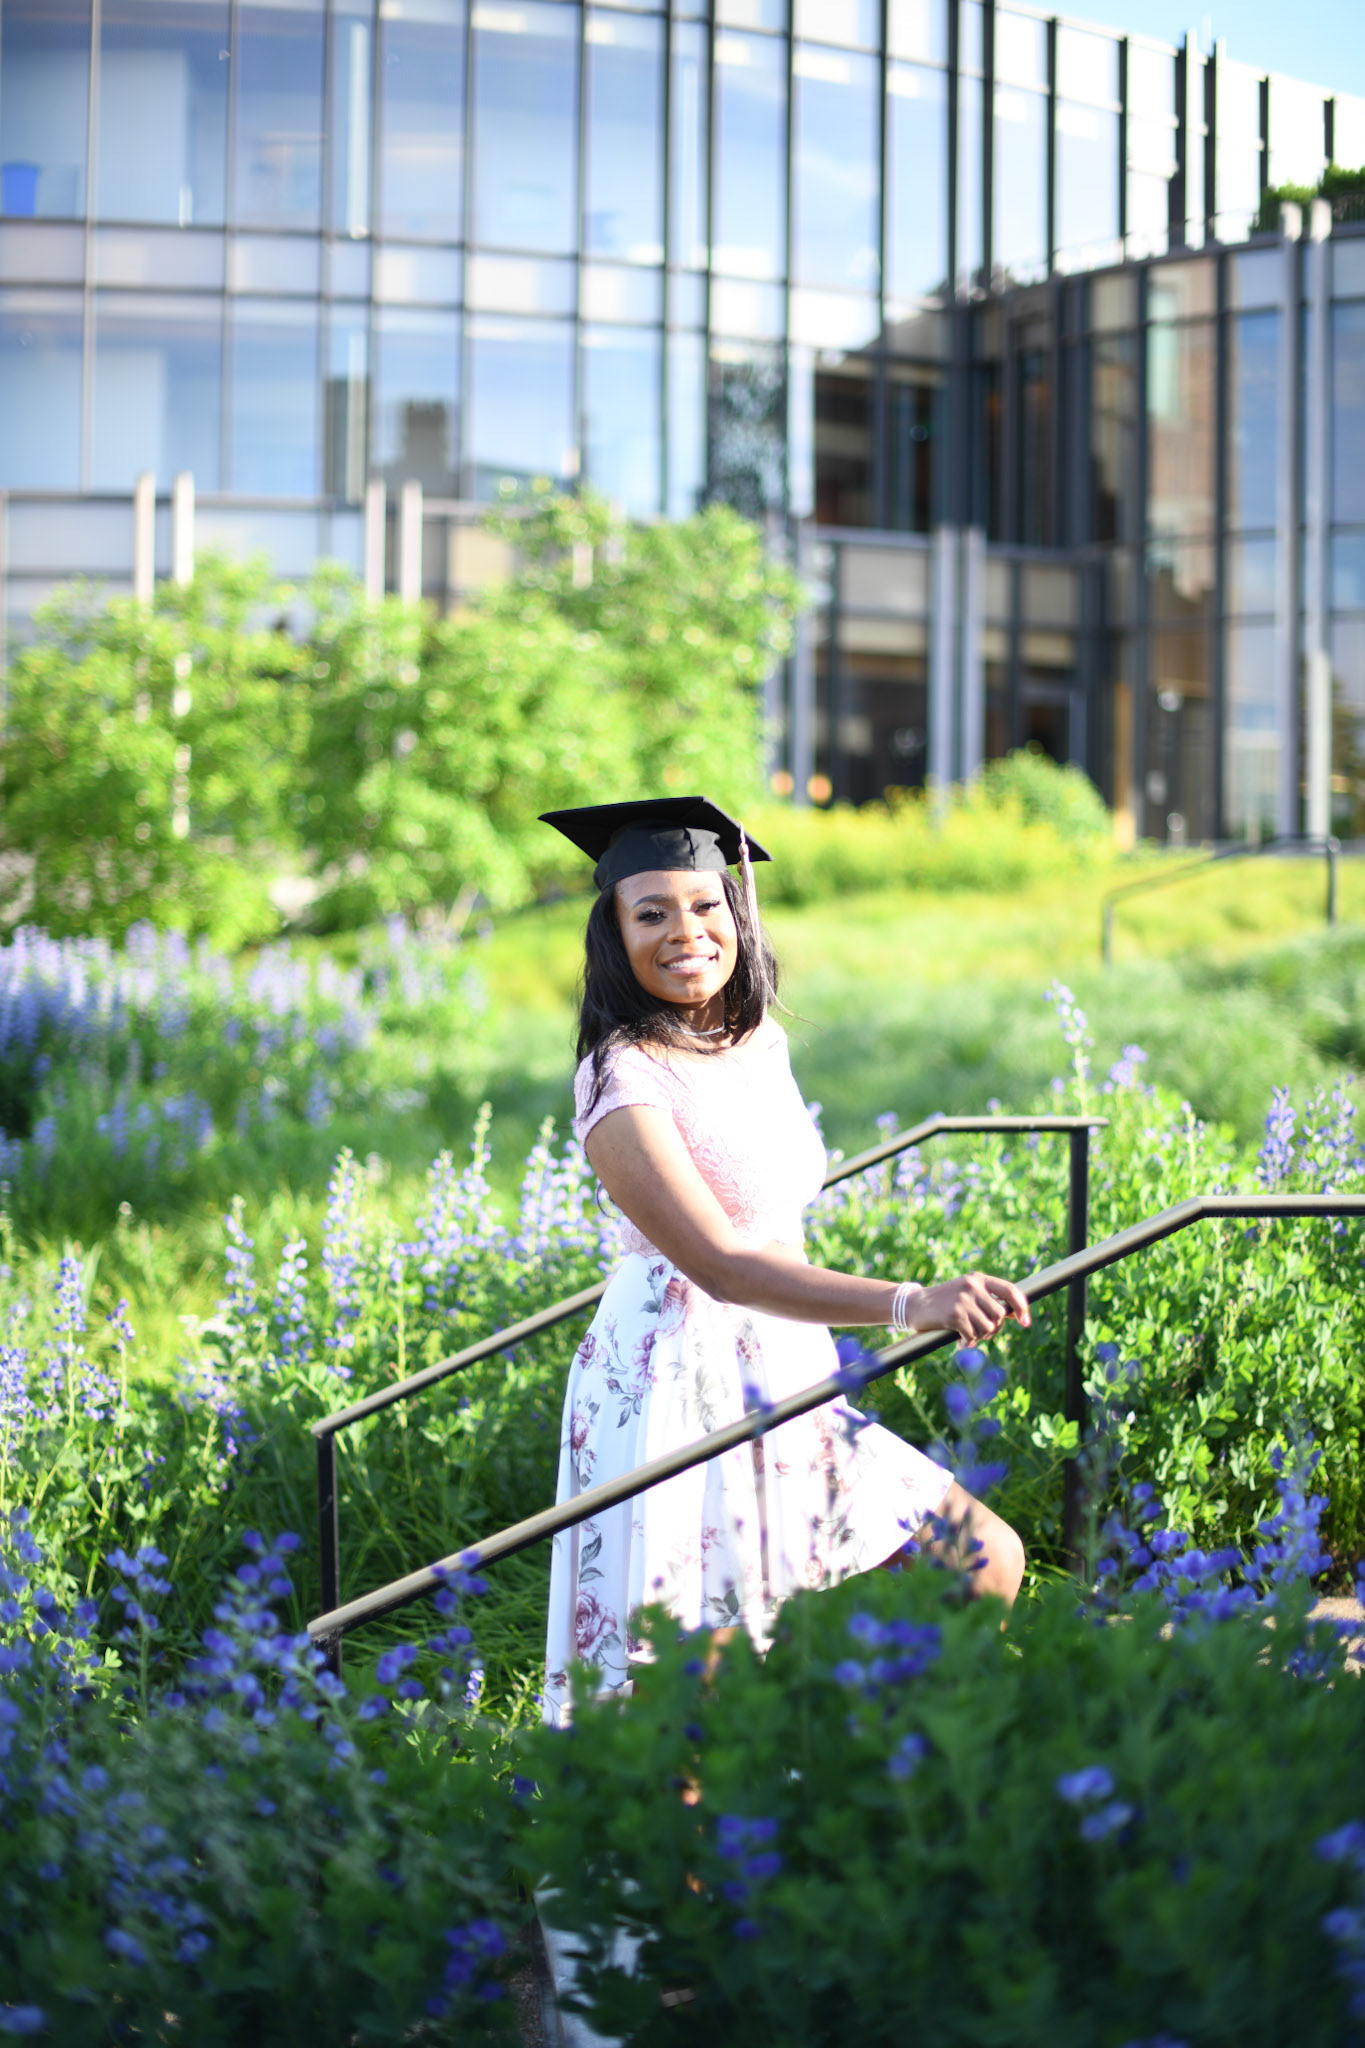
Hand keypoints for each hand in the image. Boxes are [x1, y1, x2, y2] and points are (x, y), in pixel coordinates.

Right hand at [903, 1273, 1030, 1343]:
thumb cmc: (944, 1302)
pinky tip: (960, 1342)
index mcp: (978, 1279)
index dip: (1022, 1307)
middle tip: (980, 1332)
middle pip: (1000, 1315)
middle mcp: (973, 1286)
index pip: (1010, 1290)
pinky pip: (973, 1336)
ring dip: (980, 1337)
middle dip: (994, 1329)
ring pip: (988, 1328)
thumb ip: (988, 1300)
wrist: (915, 1304)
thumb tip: (1013, 1313)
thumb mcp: (967, 1293)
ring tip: (969, 1336)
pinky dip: (968, 1343)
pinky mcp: (955, 1314)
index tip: (1025, 1322)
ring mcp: (964, 1300)